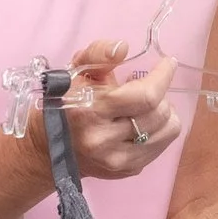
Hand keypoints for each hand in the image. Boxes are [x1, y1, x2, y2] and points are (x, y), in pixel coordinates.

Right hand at [61, 41, 181, 178]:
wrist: (49, 149)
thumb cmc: (66, 102)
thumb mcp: (76, 70)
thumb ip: (99, 54)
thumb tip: (123, 48)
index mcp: (90, 110)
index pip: (145, 96)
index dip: (163, 76)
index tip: (168, 64)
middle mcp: (104, 140)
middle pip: (159, 112)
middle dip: (160, 94)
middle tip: (148, 87)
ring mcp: (117, 160)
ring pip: (167, 130)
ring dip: (165, 112)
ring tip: (148, 106)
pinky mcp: (126, 170)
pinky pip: (162, 146)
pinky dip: (160, 130)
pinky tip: (143, 123)